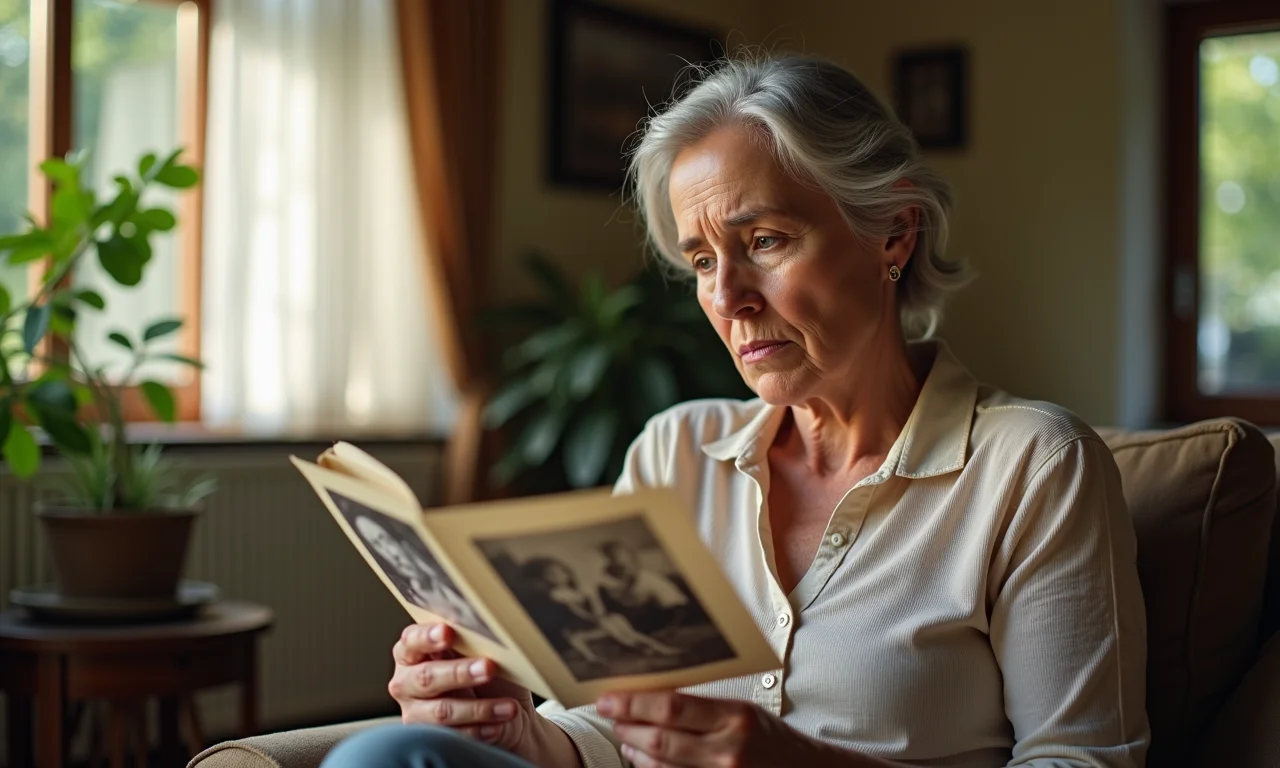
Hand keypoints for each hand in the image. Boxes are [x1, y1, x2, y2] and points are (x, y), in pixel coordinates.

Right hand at [390, 623, 548, 758]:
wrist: (504, 715)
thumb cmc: (487, 674)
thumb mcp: (481, 653)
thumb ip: (473, 641)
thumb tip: (486, 630)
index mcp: (413, 652)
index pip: (412, 640)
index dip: (428, 636)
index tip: (448, 632)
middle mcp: (407, 682)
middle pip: (426, 677)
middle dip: (459, 672)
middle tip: (489, 667)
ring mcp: (416, 713)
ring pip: (442, 711)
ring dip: (479, 708)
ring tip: (508, 707)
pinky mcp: (431, 739)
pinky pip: (455, 736)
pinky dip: (481, 730)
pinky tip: (499, 726)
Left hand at [599, 690, 826, 767]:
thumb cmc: (771, 738)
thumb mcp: (743, 711)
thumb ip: (704, 707)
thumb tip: (653, 698)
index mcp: (735, 717)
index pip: (672, 707)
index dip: (633, 704)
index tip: (608, 699)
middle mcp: (728, 750)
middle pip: (661, 740)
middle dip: (627, 726)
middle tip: (610, 715)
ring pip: (663, 767)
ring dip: (636, 752)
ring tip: (625, 737)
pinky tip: (643, 760)